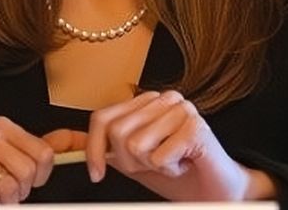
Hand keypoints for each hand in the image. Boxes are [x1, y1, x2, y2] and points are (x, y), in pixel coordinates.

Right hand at [0, 116, 54, 208]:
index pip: (44, 153)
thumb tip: (81, 141)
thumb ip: (42, 151)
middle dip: (18, 192)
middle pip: (27, 170)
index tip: (28, 182)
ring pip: (8, 185)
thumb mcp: (12, 162)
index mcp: (2, 125)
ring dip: (0, 202)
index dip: (39, 177)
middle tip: (1, 193)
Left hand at [85, 90, 276, 201]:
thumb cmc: (177, 172)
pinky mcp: (195, 126)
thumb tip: (68, 145)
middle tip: (152, 166)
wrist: (218, 190)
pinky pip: (160, 157)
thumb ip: (108, 148)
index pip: (103, 118)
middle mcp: (162, 98)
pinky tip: (185, 164)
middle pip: (118, 134)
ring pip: (137, 145)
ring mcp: (181, 108)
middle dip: (130, 163)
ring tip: (171, 162)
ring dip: (152, 166)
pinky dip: (170, 170)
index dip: (93, 149)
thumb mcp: (134, 160)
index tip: (96, 174)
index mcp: (146, 101)